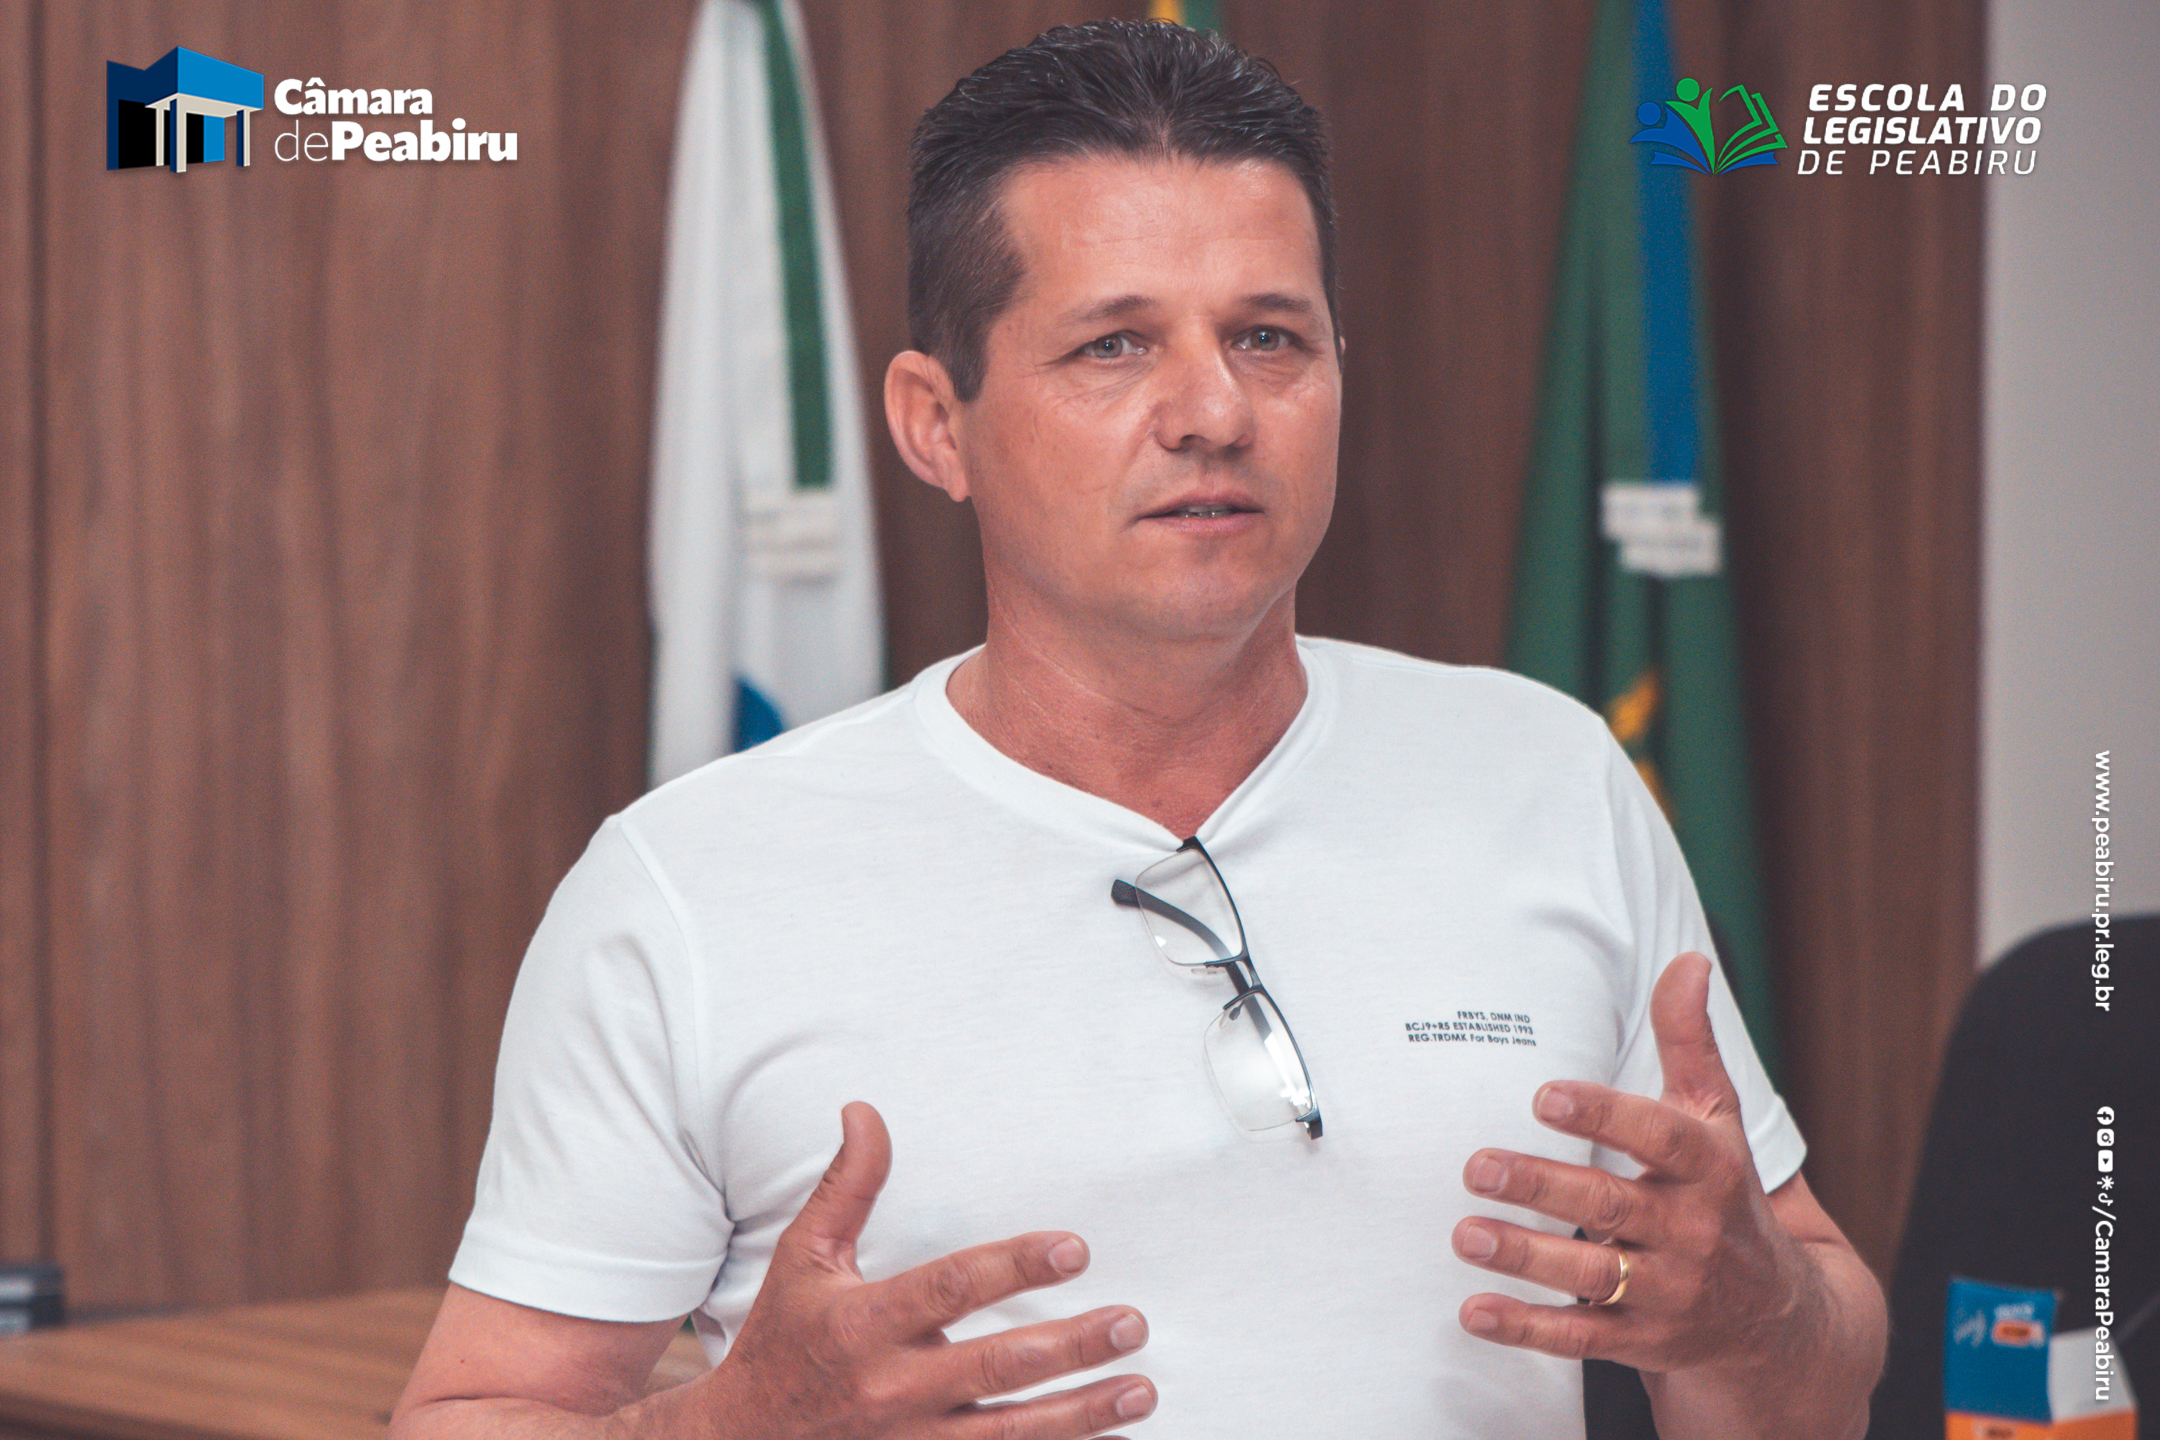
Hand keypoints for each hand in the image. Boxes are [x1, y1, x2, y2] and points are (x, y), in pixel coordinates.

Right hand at [692, 1102, 1155, 1438]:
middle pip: (997, 1369)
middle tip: (1131, 1324)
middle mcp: (892, 1389)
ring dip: (1082, 1415)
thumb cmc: (781, 1339)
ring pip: (1010, 1435)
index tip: (1076, 1249)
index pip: (952, 1289)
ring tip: (1140, 1390)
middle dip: (1071, 1348)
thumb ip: (846, 1187)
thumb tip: (865, 1111)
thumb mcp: (803, 1258)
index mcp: (864, 1324)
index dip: (1016, 1267)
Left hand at [1451, 953, 1811, 1376]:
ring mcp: (1669, 1291)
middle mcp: (1692, 1231)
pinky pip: (1583, 1336)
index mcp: (1710, 1168)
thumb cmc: (1725, 1195)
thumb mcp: (1718, 1120)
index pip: (1658, 1137)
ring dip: (1525, 1255)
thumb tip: (1688, 961)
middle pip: (1612, 1204)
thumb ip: (1691, 1043)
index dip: (1604, 1115)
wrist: (1779, 1320)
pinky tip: (1475, 1311)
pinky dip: (1527, 1326)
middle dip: (1541, 1186)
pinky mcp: (1644, 1341)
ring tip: (1465, 1233)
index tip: (1544, 1095)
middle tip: (1476, 1166)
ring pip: (1593, 1273)